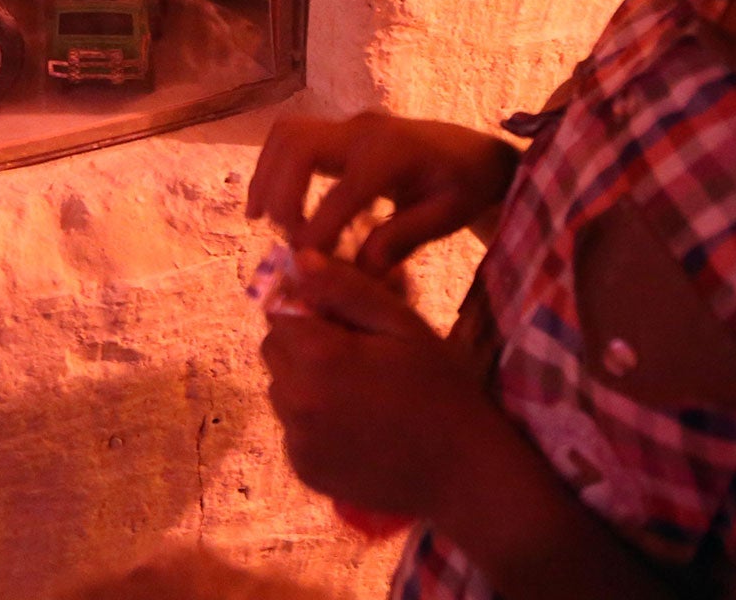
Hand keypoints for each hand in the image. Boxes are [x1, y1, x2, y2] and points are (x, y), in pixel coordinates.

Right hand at [246, 113, 519, 274]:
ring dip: (267, 174)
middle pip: (300, 146)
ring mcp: (350, 126)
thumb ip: (404, 238)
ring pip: (288, 134)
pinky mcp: (341, 131)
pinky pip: (294, 137)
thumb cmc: (465, 187)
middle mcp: (365, 132)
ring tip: (260, 217)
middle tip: (279, 233)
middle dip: (279, 191)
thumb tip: (360, 265)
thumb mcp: (447, 216)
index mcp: (394, 155)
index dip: (318, 229)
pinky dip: (273, 165)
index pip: (343, 192)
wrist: (474, 153)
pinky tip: (270, 202)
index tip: (304, 262)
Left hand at [259, 251, 505, 520]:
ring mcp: (297, 440)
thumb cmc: (440, 388)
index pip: (278, 310)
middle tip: (354, 353)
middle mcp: (297, 400)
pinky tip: (354, 423)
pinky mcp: (302, 469)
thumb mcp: (403, 325)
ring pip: (279, 388)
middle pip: (273, 348)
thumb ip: (346, 290)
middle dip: (302, 342)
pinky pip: (291, 427)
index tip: (342, 319)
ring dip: (305, 380)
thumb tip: (299, 261)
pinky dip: (312, 420)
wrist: (462, 473)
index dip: (307, 307)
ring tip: (357, 391)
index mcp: (320, 357)